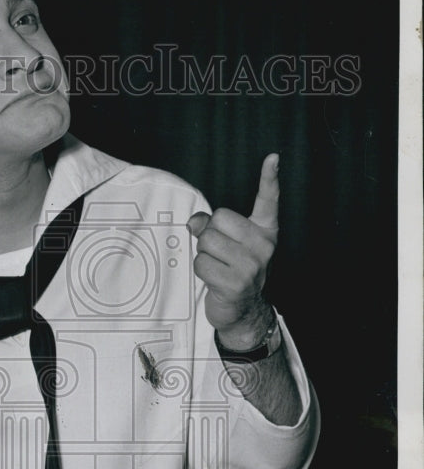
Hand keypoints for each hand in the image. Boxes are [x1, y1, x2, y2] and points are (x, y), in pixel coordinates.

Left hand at [187, 153, 279, 348]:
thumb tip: (195, 221)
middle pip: (218, 220)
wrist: (244, 310)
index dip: (270, 178)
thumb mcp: (229, 244)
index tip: (272, 159)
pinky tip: (214, 279)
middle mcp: (262, 246)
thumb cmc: (234, 272)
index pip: (268, 200)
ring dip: (203, 254)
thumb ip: (212, 226)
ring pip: (206, 242)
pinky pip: (202, 263)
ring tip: (217, 266)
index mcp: (264, 232)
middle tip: (219, 252)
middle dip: (209, 235)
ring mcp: (251, 265)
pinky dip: (201, 270)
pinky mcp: (236, 283)